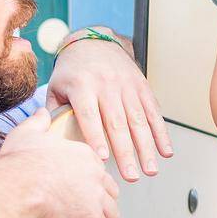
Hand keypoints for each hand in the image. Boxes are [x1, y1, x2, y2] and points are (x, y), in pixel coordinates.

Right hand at [0, 108, 120, 217]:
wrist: (18, 185)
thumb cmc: (19, 164)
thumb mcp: (28, 133)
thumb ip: (39, 122)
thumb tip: (42, 113)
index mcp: (83, 155)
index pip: (97, 172)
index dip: (90, 186)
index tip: (81, 195)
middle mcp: (94, 175)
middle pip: (108, 193)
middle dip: (100, 206)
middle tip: (86, 217)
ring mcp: (95, 197)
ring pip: (110, 215)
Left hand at [48, 34, 173, 182]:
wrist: (94, 41)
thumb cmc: (72, 70)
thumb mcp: (56, 86)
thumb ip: (53, 114)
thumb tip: (51, 143)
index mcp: (82, 86)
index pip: (90, 115)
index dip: (96, 137)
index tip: (102, 158)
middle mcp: (107, 86)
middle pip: (118, 123)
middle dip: (126, 152)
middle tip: (131, 176)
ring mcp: (127, 86)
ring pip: (139, 120)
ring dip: (147, 148)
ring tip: (150, 170)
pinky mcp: (142, 86)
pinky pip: (153, 112)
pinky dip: (161, 133)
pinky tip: (165, 151)